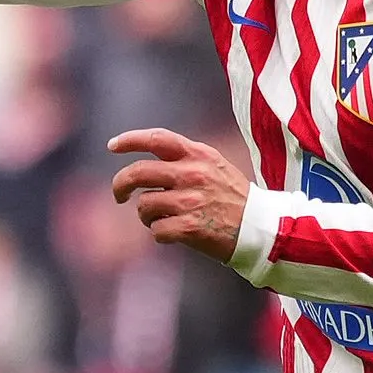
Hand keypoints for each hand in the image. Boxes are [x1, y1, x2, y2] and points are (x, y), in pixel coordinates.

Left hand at [107, 128, 251, 260]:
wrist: (260, 228)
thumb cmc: (233, 197)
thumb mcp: (214, 166)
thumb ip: (184, 159)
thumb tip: (146, 162)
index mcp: (198, 155)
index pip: (157, 138)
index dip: (130, 140)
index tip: (112, 146)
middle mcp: (192, 174)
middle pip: (138, 172)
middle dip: (120, 184)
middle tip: (119, 195)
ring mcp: (191, 201)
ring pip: (144, 205)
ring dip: (146, 215)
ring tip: (161, 219)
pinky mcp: (191, 227)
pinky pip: (156, 230)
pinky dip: (159, 234)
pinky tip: (173, 234)